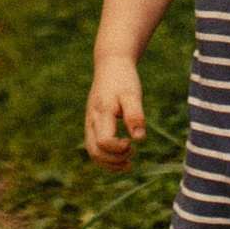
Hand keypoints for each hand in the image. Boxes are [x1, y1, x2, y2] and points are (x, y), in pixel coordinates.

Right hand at [84, 56, 146, 170]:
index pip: (104, 141)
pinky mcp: (92, 124)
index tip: (131, 143)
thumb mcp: (132, 94)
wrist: (111, 65)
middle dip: (114, 160)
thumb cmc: (123, 80)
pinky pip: (94, 146)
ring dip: (109, 162)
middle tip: (132, 152)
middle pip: (95, 151)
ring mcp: (90, 122)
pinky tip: (122, 157)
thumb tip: (139, 138)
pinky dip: (106, 157)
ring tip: (128, 163)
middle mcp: (92, 120)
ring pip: (92, 152)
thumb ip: (135, 115)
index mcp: (102, 113)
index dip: (118, 149)